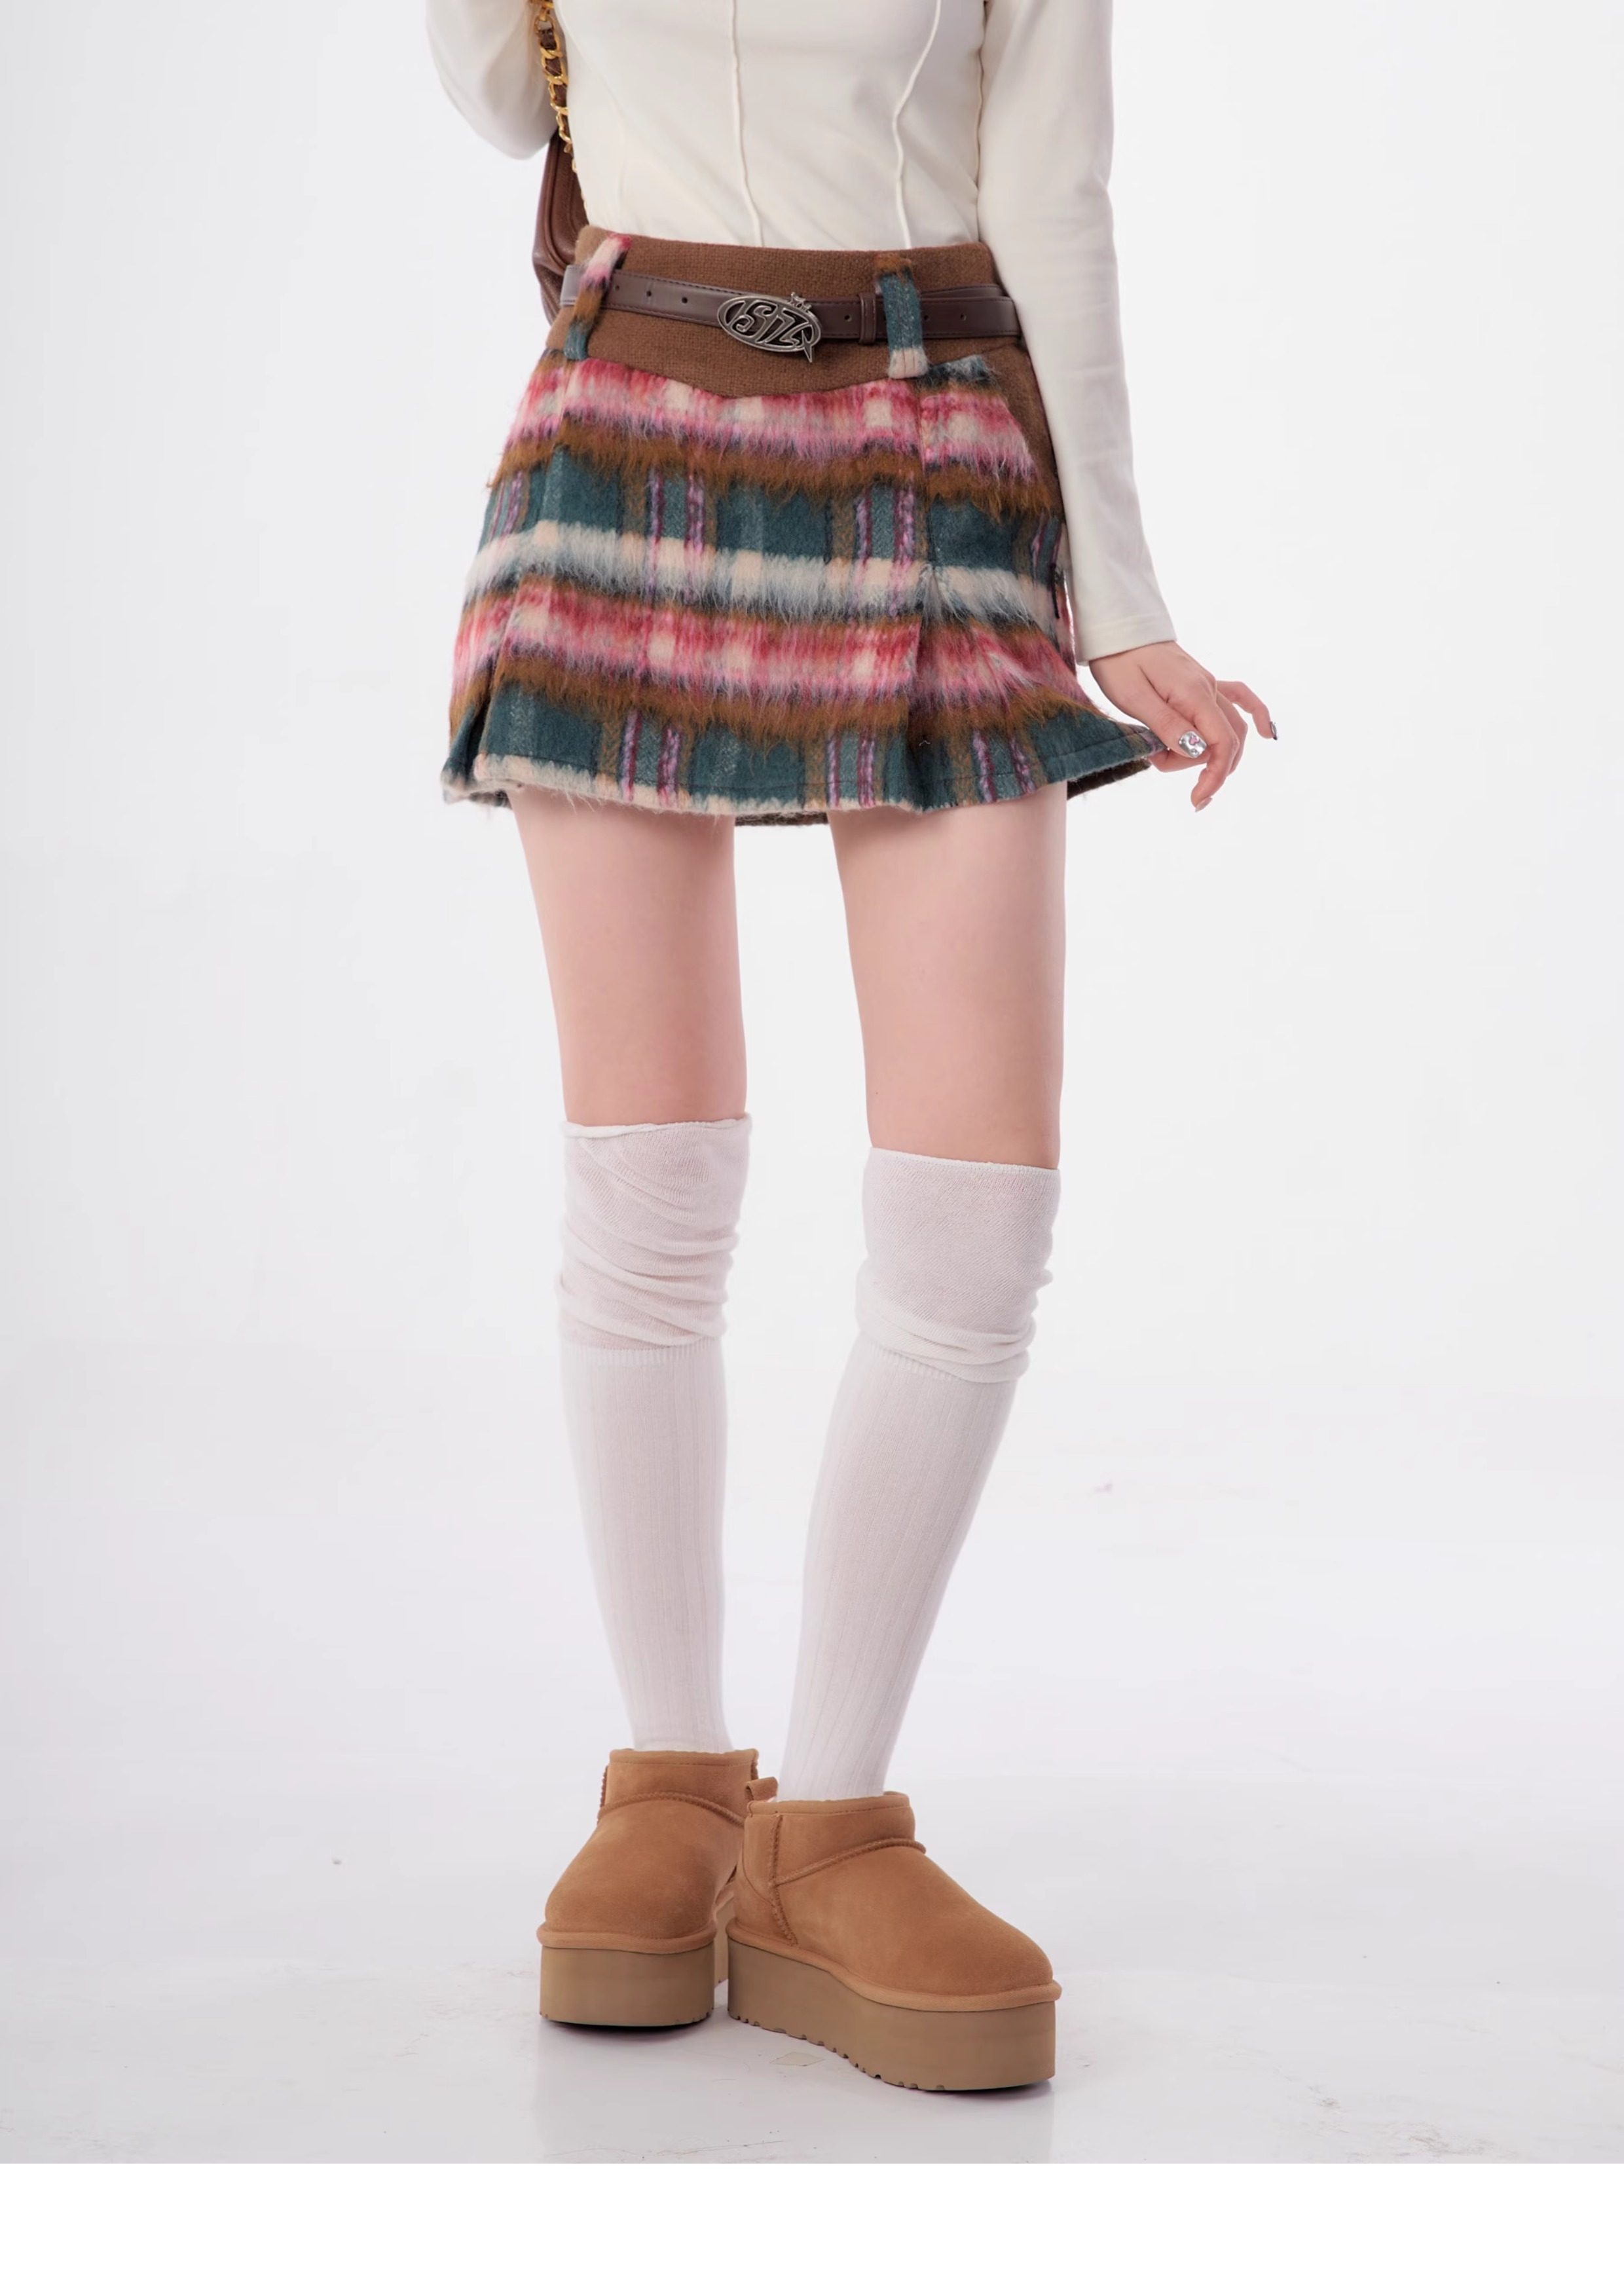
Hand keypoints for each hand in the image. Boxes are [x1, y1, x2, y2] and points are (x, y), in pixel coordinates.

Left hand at [1089, 641, 1274, 810]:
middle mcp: (1208, 690)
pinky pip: (1239, 699)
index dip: (1215, 776)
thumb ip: (1168, 725)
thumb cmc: (1120, 661)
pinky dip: (1255, 716)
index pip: (1221, 742)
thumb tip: (1197, 750)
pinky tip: (1268, 733)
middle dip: (1200, 766)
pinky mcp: (1202, 684)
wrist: (1119, 630)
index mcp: (1193, 695)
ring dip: (1203, 752)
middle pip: (1224, 742)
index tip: (1197, 799)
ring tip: (1161, 752)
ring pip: (1227, 729)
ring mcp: (1208, 685)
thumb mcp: (1135, 698)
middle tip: (1158, 764)